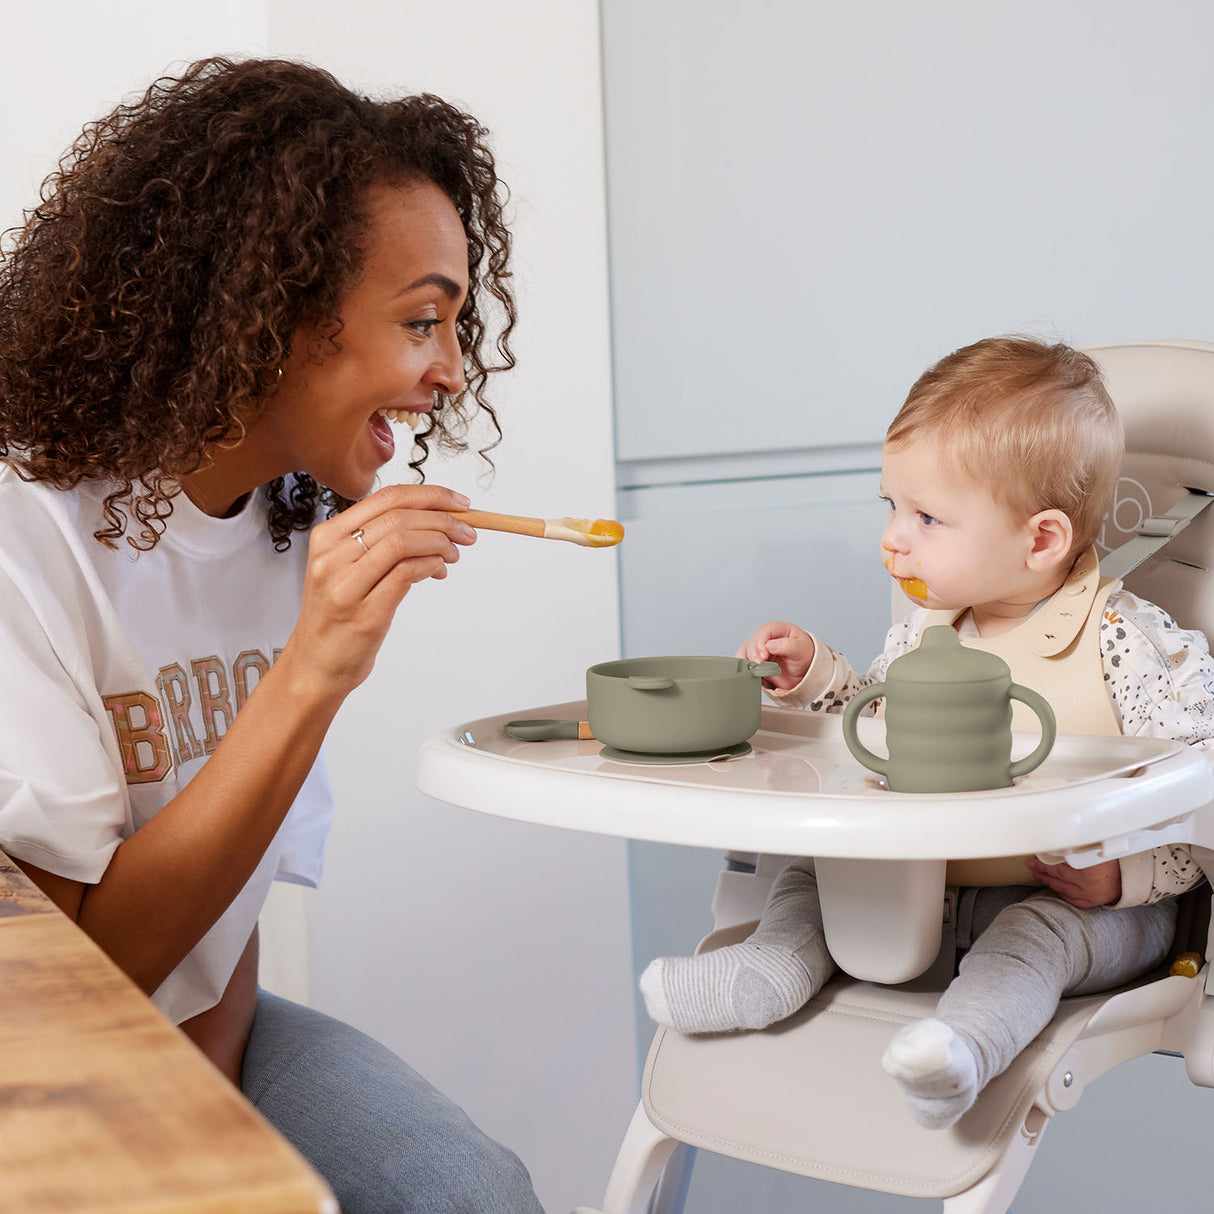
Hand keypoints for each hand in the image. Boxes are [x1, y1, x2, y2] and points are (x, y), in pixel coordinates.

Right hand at [283, 483, 476, 697]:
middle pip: (399, 516)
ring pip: (403, 541)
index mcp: (327, 536)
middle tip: (468, 532)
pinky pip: (406, 573)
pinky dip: (431, 565)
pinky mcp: (365, 613)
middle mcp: (332, 555)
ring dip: (440, 543)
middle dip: (444, 520)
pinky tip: (439, 570)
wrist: (315, 665)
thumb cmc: (338, 615)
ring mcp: (345, 585)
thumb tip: (435, 521)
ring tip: (453, 555)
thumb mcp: (348, 568)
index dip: (430, 496)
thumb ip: (380, 542)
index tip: (459, 503)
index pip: (387, 497)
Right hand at [737, 621, 814, 689]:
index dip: (760, 644)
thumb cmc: (803, 654)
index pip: (763, 632)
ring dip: (747, 664)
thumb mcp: (800, 648)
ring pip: (743, 654)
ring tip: (756, 672)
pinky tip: (752, 676)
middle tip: (760, 668)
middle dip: (753, 657)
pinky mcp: (753, 662)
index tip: (763, 657)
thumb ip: (786, 645)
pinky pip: (743, 665)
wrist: (803, 670)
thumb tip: (769, 646)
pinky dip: (745, 670)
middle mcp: (763, 638)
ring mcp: (756, 650)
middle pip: (751, 644)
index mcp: (775, 629)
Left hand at [1028, 856, 1121, 907]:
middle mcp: (1087, 884)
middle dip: (1043, 870)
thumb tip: (1057, 843)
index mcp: (1089, 869)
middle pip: (1058, 877)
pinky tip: (1052, 884)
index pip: (1059, 865)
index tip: (1036, 856)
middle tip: (1033, 864)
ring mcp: (1087, 895)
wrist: (1127, 878)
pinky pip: (1068, 898)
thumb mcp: (1095, 849)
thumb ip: (1077, 848)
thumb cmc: (1112, 861)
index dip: (1046, 861)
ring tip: (1038, 873)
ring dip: (1048, 880)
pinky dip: (1059, 890)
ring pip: (1060, 888)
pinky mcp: (1088, 903)